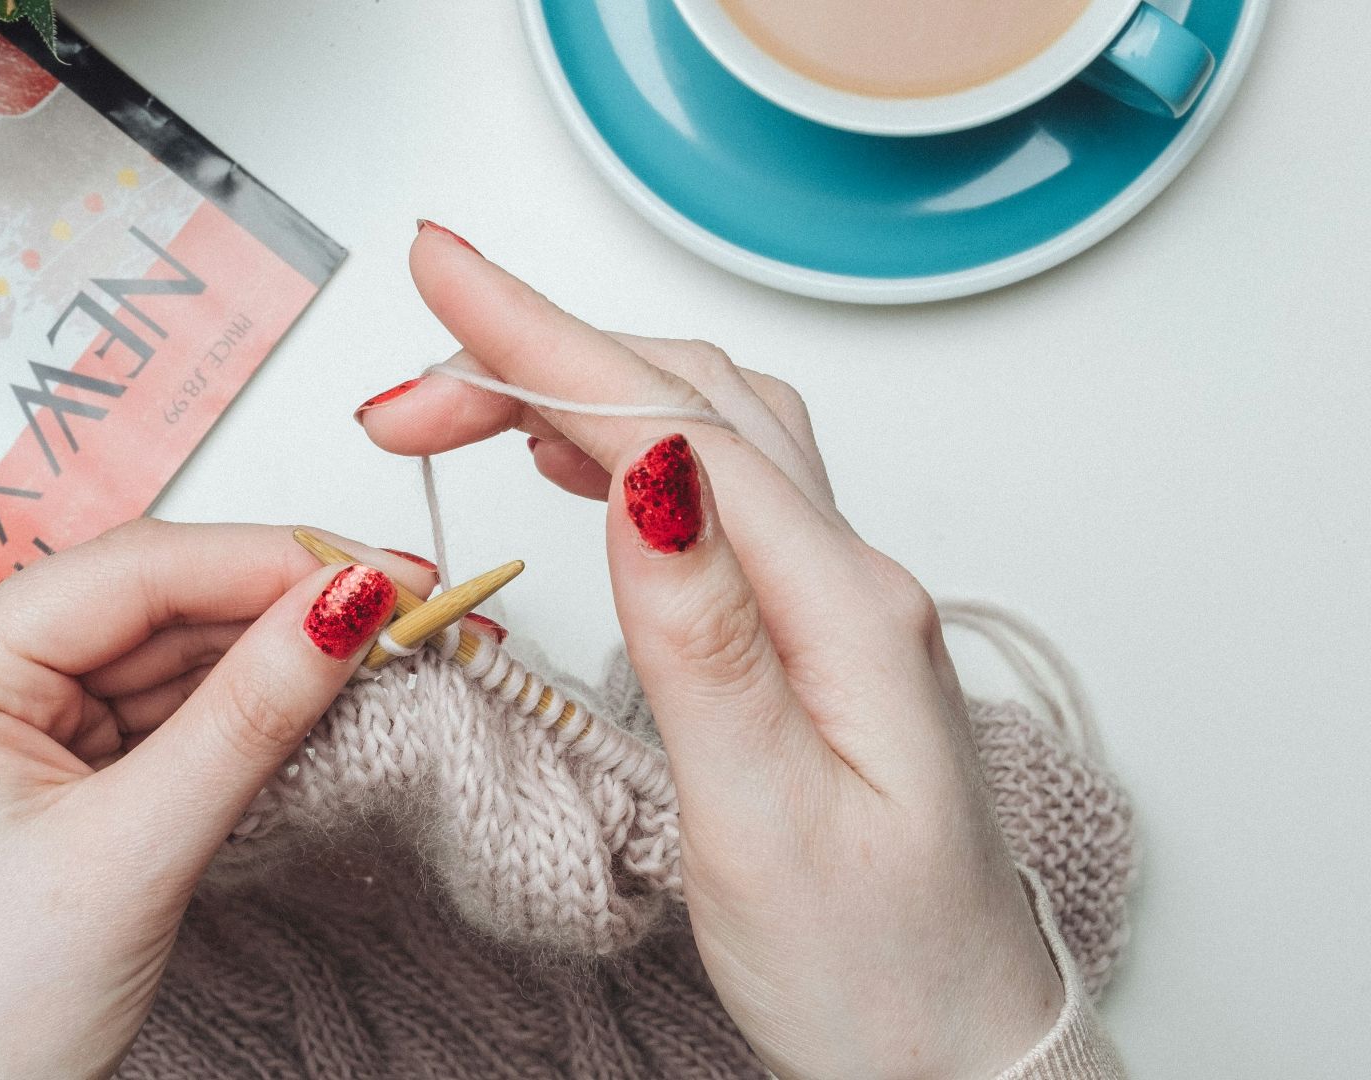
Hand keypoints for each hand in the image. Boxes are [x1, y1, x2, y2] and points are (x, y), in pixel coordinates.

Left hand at [0, 522, 430, 1079]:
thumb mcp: (133, 854)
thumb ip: (247, 718)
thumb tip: (345, 605)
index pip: (137, 570)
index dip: (275, 560)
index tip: (389, 573)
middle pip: (158, 601)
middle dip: (286, 606)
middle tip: (409, 607)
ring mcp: (8, 716)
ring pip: (169, 652)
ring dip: (272, 657)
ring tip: (380, 651)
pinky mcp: (49, 763)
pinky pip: (161, 708)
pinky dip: (239, 708)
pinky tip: (311, 697)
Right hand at [356, 224, 1064, 1078]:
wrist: (965, 1054)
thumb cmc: (877, 972)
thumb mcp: (766, 822)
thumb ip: (703, 638)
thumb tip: (645, 469)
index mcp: (842, 611)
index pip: (675, 424)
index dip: (545, 341)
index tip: (439, 271)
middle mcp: (852, 582)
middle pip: (689, 400)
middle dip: (540, 353)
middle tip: (405, 378)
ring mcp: (837, 603)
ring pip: (706, 431)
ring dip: (584, 386)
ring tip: (464, 398)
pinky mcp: (813, 634)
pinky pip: (720, 491)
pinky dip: (631, 444)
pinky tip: (579, 460)